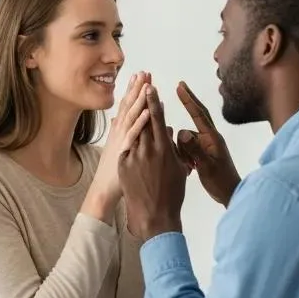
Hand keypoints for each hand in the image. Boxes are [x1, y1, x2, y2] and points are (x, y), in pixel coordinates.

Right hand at [84, 71, 151, 212]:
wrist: (102, 192)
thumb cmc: (113, 174)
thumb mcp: (117, 150)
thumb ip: (122, 134)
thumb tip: (124, 122)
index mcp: (119, 132)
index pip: (127, 107)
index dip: (133, 91)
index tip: (140, 76)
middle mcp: (119, 134)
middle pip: (128, 107)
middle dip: (137, 89)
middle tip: (145, 72)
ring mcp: (121, 142)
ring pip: (131, 117)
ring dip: (139, 100)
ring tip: (147, 84)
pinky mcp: (124, 153)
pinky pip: (133, 136)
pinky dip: (139, 124)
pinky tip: (146, 112)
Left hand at [118, 85, 187, 241]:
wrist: (154, 215)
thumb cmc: (171, 194)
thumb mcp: (177, 168)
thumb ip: (171, 147)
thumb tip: (166, 131)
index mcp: (164, 149)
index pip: (157, 119)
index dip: (152, 102)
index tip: (149, 87)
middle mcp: (148, 150)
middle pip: (142, 119)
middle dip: (140, 99)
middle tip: (139, 82)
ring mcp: (133, 157)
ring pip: (132, 130)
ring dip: (131, 112)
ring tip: (131, 95)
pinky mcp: (123, 166)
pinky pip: (124, 145)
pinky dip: (124, 133)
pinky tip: (121, 118)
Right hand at [176, 82, 240, 206]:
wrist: (231, 194)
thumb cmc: (221, 182)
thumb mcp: (206, 167)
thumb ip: (194, 150)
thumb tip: (182, 132)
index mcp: (212, 138)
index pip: (199, 114)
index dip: (189, 100)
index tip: (180, 86)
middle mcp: (210, 138)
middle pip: (195, 117)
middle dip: (188, 103)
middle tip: (179, 86)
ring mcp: (207, 145)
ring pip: (187, 138)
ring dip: (182, 149)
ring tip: (188, 167)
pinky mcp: (204, 153)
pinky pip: (188, 147)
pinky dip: (185, 155)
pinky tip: (188, 169)